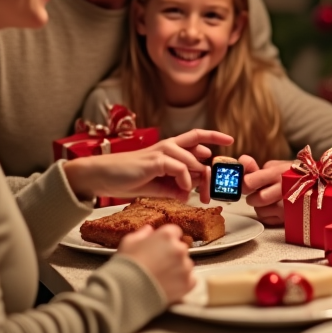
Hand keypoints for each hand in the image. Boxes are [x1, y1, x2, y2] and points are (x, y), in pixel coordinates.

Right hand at [63, 129, 233, 201]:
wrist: (102, 176)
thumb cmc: (126, 179)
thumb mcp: (157, 185)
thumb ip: (174, 187)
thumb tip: (189, 194)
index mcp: (170, 149)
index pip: (197, 137)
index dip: (214, 136)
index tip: (230, 140)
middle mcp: (169, 146)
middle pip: (201, 150)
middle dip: (211, 172)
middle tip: (211, 192)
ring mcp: (163, 151)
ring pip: (194, 161)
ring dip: (199, 181)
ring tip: (198, 196)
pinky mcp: (156, 160)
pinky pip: (181, 169)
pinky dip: (184, 181)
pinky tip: (181, 191)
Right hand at [117, 224, 194, 303]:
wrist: (127, 291)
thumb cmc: (126, 266)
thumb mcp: (129, 243)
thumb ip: (142, 234)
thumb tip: (149, 230)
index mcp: (167, 235)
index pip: (175, 232)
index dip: (167, 240)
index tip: (160, 247)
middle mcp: (179, 248)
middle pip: (180, 248)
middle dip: (171, 255)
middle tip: (158, 265)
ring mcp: (185, 266)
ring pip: (185, 264)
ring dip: (177, 269)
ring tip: (161, 277)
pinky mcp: (188, 283)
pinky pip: (190, 280)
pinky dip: (182, 283)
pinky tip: (169, 285)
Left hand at [241, 157, 291, 225]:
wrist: (317, 185)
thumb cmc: (292, 174)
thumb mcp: (276, 166)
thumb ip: (256, 167)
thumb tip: (242, 162)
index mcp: (278, 174)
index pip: (249, 182)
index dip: (244, 183)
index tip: (246, 183)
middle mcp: (283, 191)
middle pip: (255, 200)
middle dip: (252, 196)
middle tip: (258, 192)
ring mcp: (287, 207)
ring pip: (259, 211)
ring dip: (260, 206)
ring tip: (269, 199)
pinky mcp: (288, 218)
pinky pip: (267, 220)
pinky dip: (267, 214)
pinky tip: (274, 207)